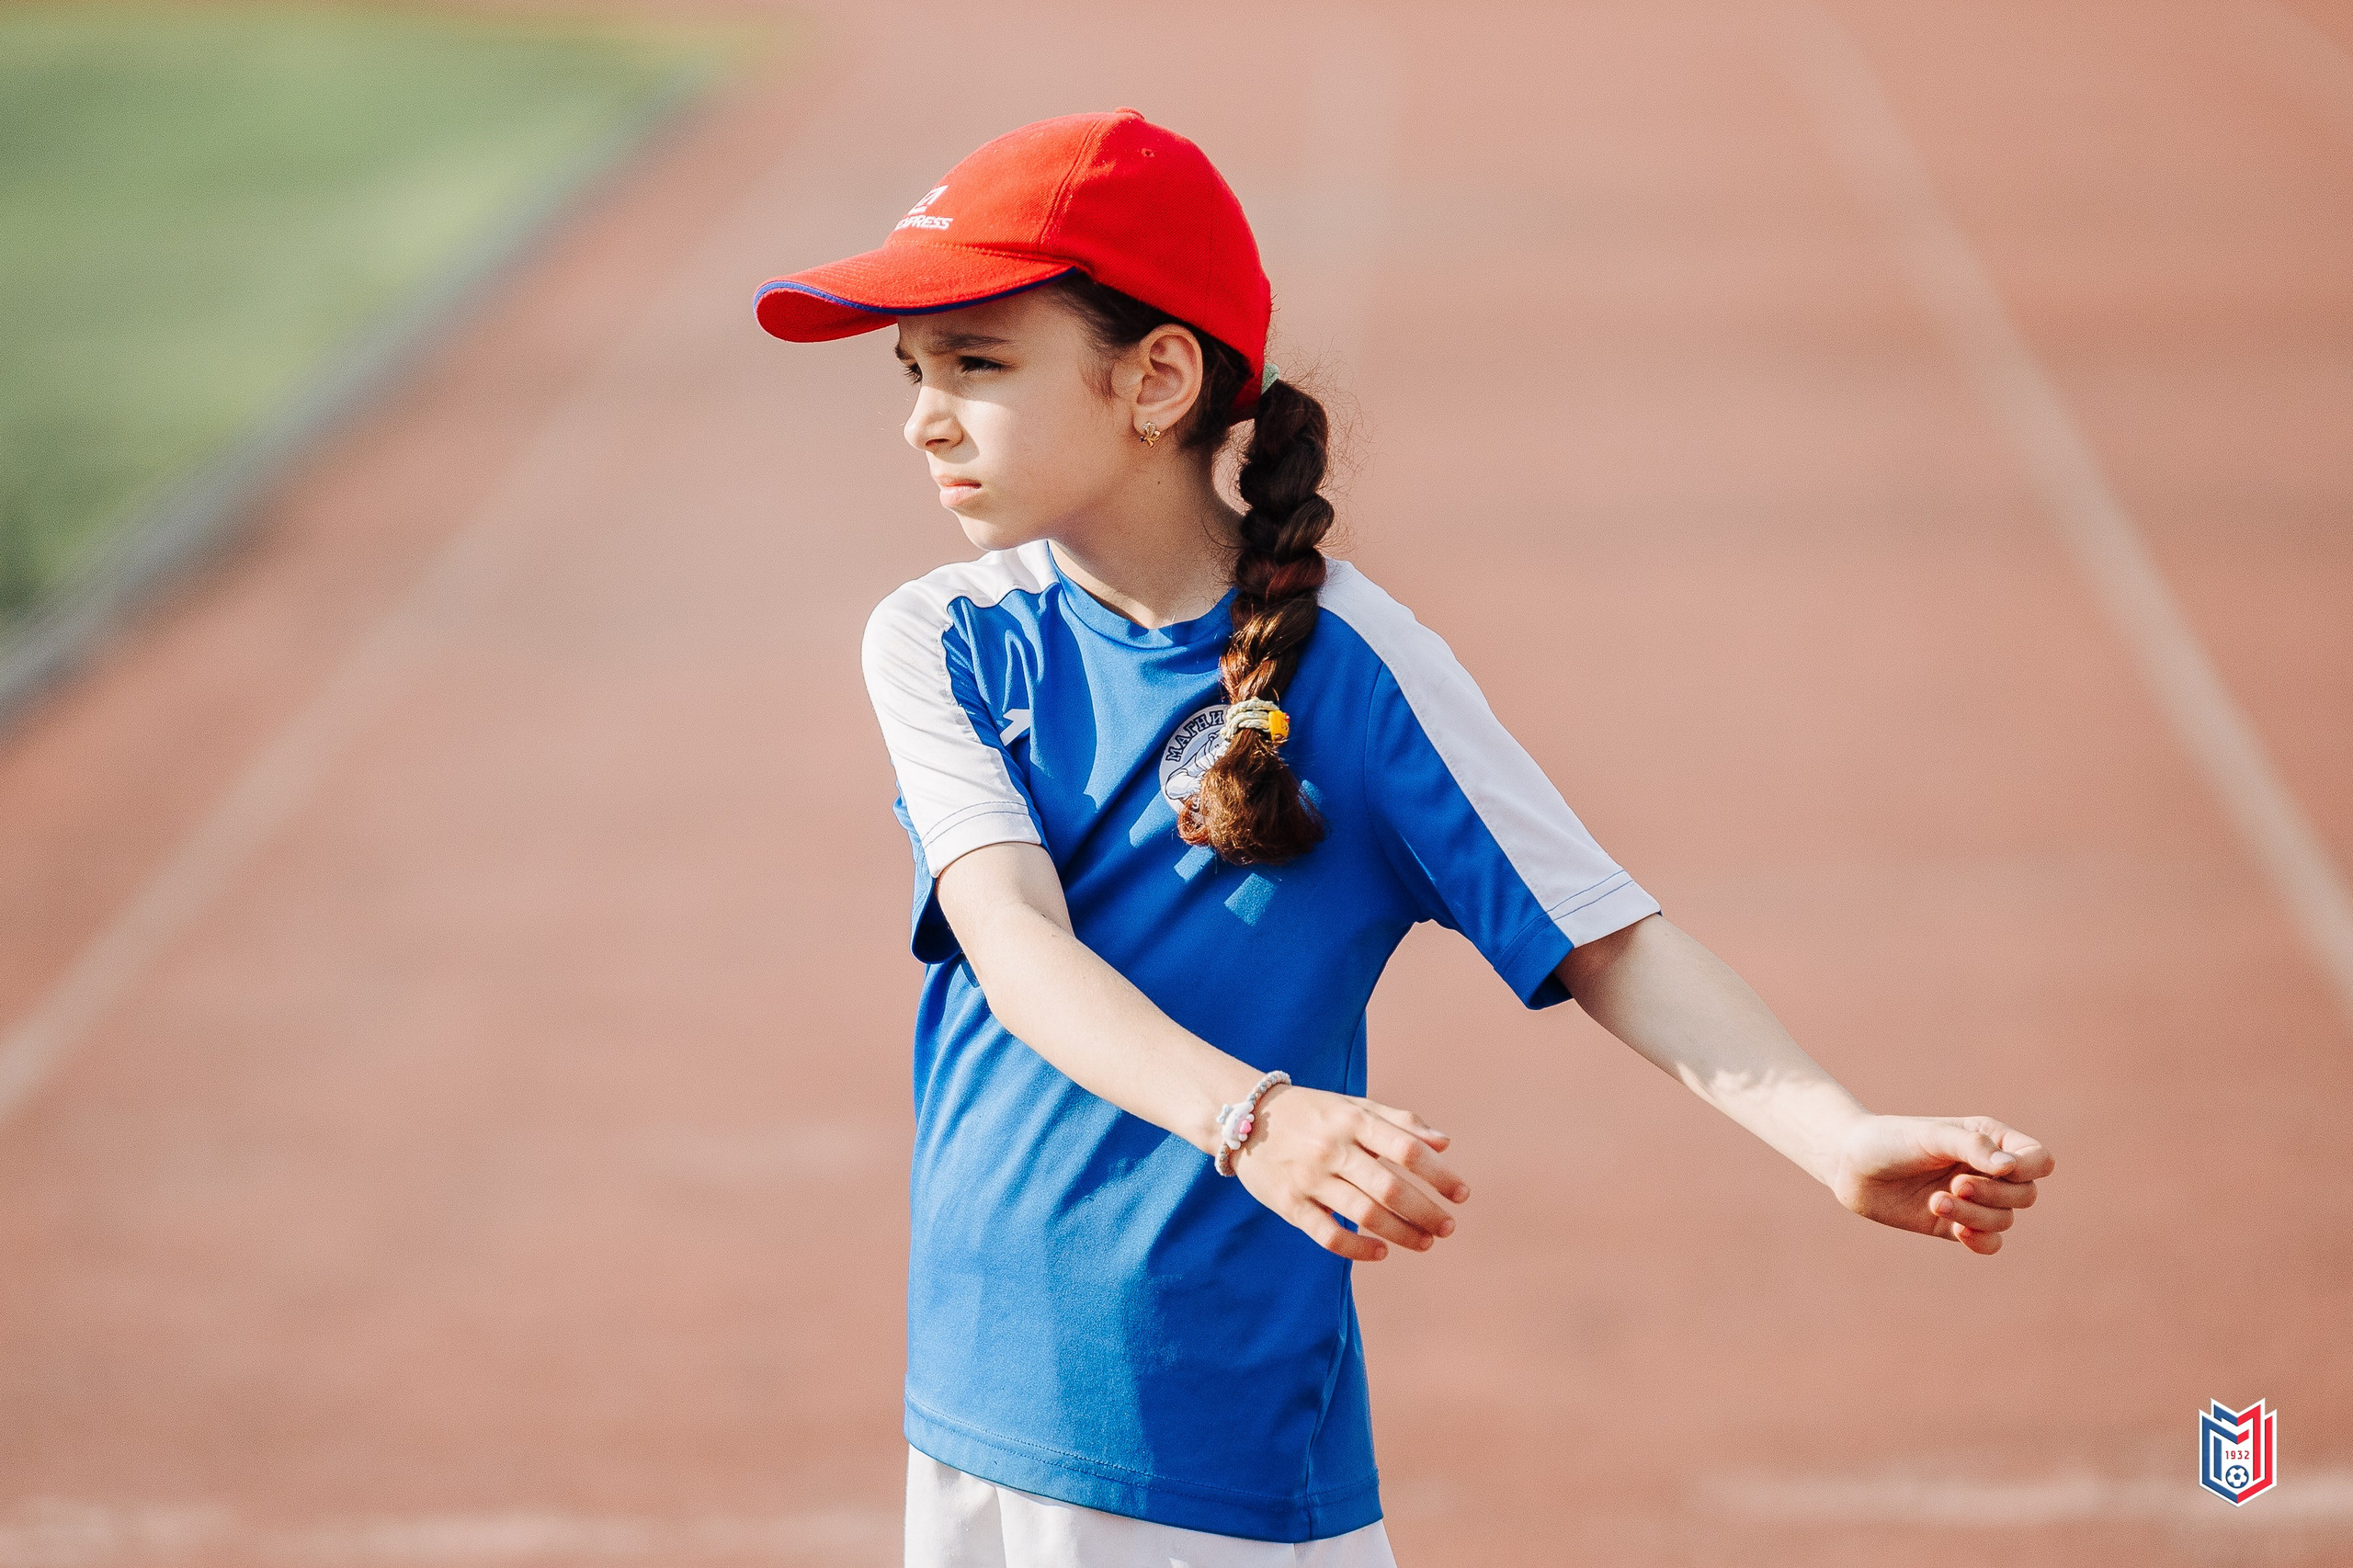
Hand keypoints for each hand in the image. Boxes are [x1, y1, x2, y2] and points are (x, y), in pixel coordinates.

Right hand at [1228, 1085, 1466, 1261]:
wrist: (1245, 1117)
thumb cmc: (1313, 1112)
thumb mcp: (1355, 1105)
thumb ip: (1400, 1122)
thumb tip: (1444, 1143)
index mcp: (1353, 1120)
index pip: (1407, 1149)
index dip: (1439, 1175)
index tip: (1461, 1194)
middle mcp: (1333, 1148)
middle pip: (1389, 1188)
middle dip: (1425, 1212)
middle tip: (1447, 1227)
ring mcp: (1310, 1178)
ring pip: (1364, 1214)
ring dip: (1401, 1233)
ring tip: (1425, 1242)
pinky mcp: (1290, 1204)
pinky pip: (1328, 1235)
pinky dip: (1359, 1249)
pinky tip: (1381, 1252)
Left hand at [1829, 1114, 2054, 1254]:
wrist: (1849, 1165)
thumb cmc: (1890, 1140)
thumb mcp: (1931, 1136)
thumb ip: (1971, 1148)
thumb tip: (2011, 1168)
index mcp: (1990, 1140)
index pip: (2038, 1160)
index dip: (2030, 1168)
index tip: (2002, 1169)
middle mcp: (1987, 1171)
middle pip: (2025, 1195)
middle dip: (1994, 1194)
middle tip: (1955, 1185)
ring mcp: (1973, 1200)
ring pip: (2004, 1220)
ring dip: (1975, 1216)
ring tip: (1935, 1201)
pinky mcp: (1955, 1225)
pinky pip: (1989, 1243)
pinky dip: (1981, 1242)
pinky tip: (1958, 1233)